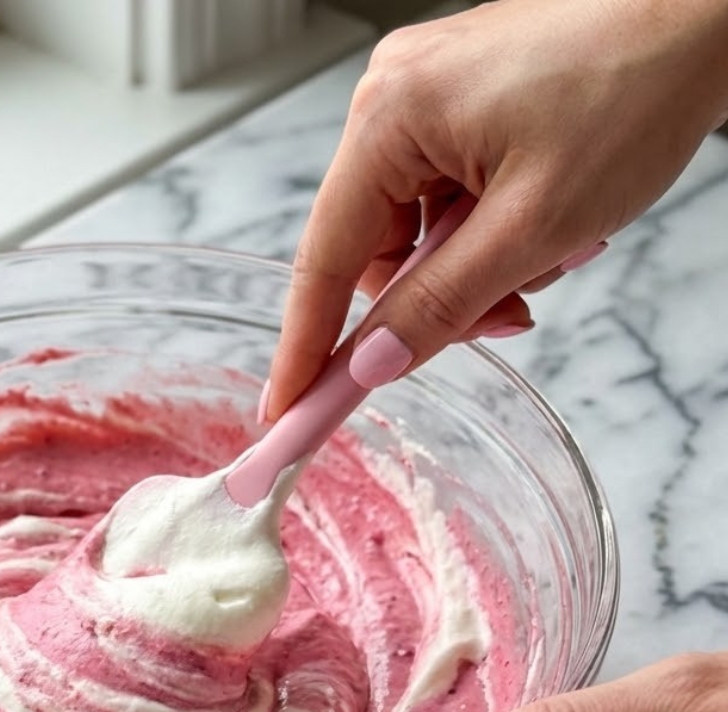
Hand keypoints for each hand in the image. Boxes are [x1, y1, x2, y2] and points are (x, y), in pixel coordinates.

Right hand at [264, 0, 727, 419]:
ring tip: (547, 257)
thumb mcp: (532, 227)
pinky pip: (444, 200)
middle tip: (500, 321)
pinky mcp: (458, 105)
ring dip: (470, 269)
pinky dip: (485, 233)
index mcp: (389, 118)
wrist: (708, 11)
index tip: (285, 413)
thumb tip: (370, 365)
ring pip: (414, 232)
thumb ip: (440, 306)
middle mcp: (391, 101)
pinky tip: (541, 228)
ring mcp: (424, 99)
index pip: (324, 261)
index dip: (305, 348)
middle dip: (431, 300)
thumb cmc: (635, 88)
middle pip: (372, 249)